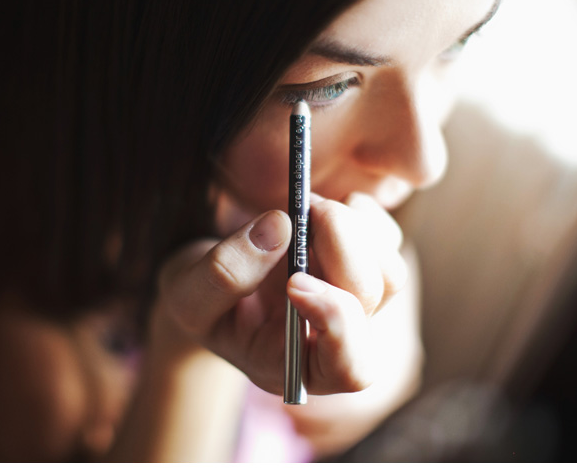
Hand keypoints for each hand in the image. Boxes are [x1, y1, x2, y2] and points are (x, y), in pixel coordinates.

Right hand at [155, 190, 413, 398]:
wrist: (208, 282)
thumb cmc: (200, 301)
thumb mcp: (187, 296)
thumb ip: (223, 273)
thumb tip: (280, 225)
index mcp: (298, 366)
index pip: (348, 368)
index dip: (337, 321)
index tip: (292, 282)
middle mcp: (336, 339)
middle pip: (371, 301)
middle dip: (340, 248)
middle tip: (299, 210)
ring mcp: (356, 302)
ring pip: (388, 271)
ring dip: (351, 230)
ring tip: (303, 209)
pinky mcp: (363, 264)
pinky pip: (387, 240)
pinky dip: (363, 215)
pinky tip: (321, 209)